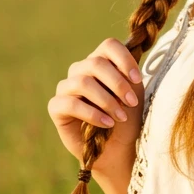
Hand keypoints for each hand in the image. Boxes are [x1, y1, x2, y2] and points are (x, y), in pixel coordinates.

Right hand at [48, 38, 144, 176]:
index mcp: (100, 62)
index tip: (138, 79)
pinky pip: (71, 103)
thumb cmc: (126, 118)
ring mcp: (66, 87)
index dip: (124, 59)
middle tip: (132, 103)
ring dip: (106, 100)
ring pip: (82, 82)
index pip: (109, 45)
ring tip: (121, 116)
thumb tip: (129, 62)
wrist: (116, 148)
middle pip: (95, 63)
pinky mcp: (56, 107)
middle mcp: (80, 70)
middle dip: (118, 84)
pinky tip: (107, 124)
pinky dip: (92, 114)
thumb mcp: (134, 94)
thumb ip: (129, 76)